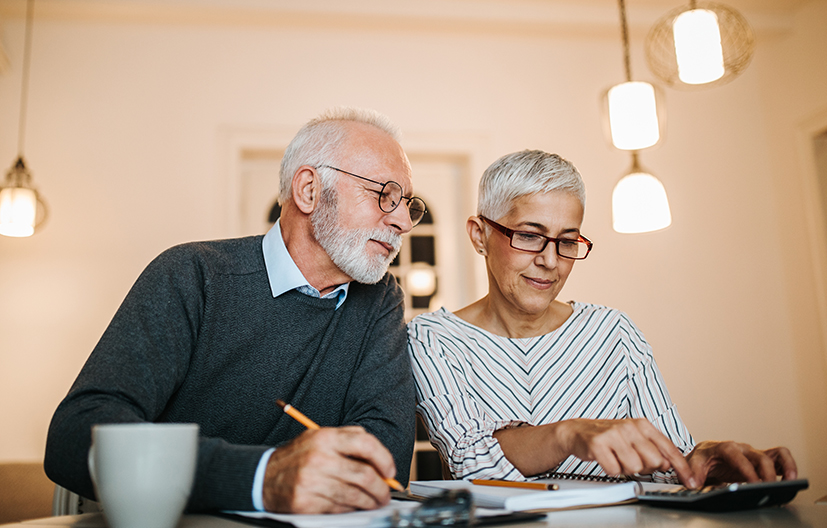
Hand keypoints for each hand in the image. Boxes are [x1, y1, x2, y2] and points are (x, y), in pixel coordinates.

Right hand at [261, 426, 397, 512]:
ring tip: (375, 501)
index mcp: (325, 438)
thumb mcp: (319, 437)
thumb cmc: (297, 457)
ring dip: (371, 501)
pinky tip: (355, 506)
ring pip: (355, 495)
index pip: (365, 443)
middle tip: (386, 493)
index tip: (390, 471)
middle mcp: (319, 458)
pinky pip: (339, 508)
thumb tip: (379, 456)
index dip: (384, 458)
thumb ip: (348, 438)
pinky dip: (352, 509)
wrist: (263, 476)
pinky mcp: (306, 502)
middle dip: (381, 488)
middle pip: (364, 474)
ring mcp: (312, 481)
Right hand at [556, 419, 698, 487]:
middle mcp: (630, 427)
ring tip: (617, 458)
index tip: (690, 480)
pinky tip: (606, 459)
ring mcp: (614, 434)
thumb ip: (654, 450)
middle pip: (653, 462)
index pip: (669, 448)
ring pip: (634, 467)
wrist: (578, 431)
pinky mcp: (598, 443)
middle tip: (631, 460)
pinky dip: (611, 469)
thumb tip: (669, 464)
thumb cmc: (609, 437)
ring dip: (625, 469)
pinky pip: (614, 469)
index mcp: (642, 425)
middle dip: (644, 467)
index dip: (681, 467)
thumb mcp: (634, 439)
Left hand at [685, 441, 796, 486]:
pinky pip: (779, 458)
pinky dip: (787, 466)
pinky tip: (790, 479)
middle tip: (768, 488)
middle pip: (759, 456)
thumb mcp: (693, 463)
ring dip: (784, 466)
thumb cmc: (702, 458)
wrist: (706, 455)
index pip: (737, 456)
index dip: (746, 469)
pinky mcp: (761, 460)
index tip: (753, 483)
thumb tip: (694, 482)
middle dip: (765, 473)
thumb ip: (693, 472)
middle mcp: (742, 448)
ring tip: (790, 480)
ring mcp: (753, 454)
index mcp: (725, 447)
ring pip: (774, 454)